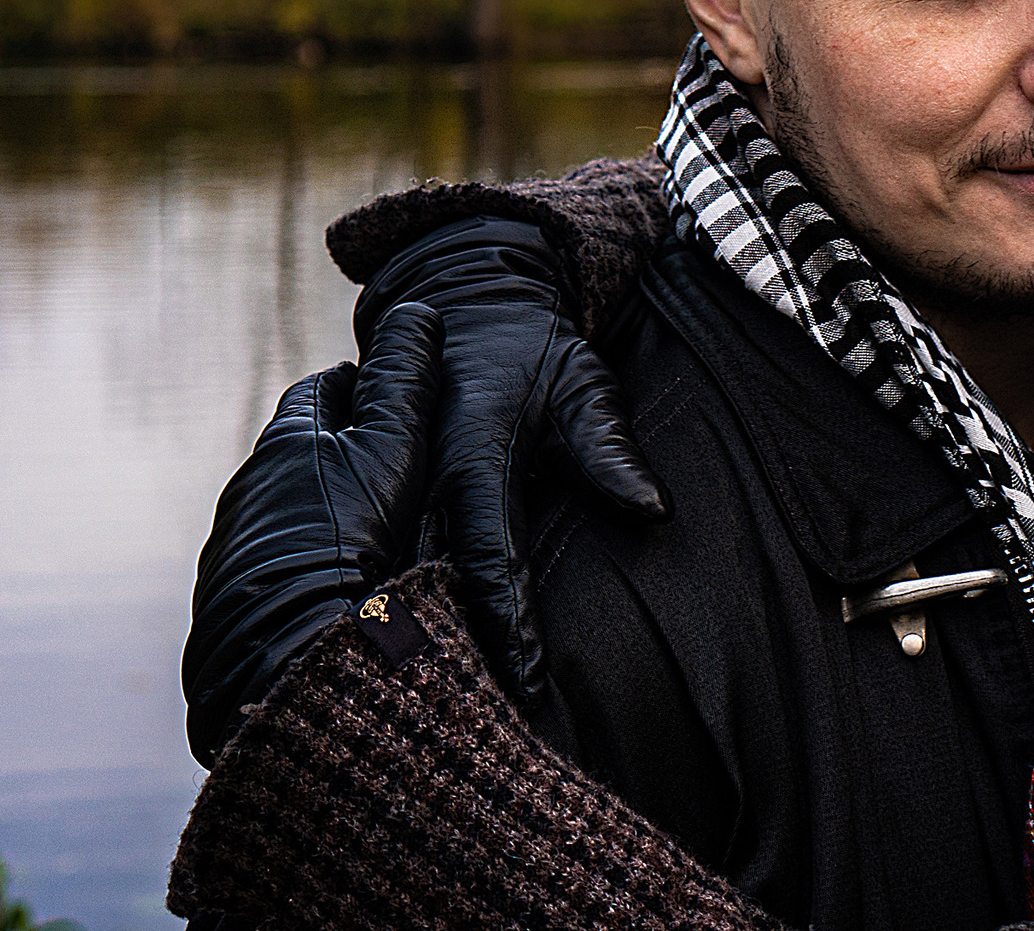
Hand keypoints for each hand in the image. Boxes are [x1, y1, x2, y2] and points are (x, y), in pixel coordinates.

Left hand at [182, 302, 439, 765]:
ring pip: (283, 513)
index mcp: (287, 444)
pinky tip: (337, 590)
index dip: (361, 383)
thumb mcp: (393, 449)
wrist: (292, 650)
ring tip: (369, 536)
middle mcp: (248, 491)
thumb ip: (404, 381)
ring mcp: (233, 552)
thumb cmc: (353, 538)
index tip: (392, 389)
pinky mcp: (228, 608)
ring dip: (319, 514)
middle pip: (299, 454)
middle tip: (392, 463)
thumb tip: (416, 309)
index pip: (322, 390)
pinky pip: (272, 569)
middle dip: (339, 451)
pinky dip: (304, 565)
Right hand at [354, 216, 667, 731]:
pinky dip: (391, 618)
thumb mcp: (582, 384)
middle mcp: (420, 477)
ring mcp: (393, 492)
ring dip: (415, 645)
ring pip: (396, 580)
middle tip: (479, 728)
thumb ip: (608, 448)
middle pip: (431, 581)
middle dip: (452, 653)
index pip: (489, 549)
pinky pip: (381, 567)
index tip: (528, 682)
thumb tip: (652, 511)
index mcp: (471, 450)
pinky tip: (402, 679)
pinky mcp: (381, 501)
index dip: (506, 620)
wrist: (461, 306)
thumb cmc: (536, 354)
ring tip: (439, 722)